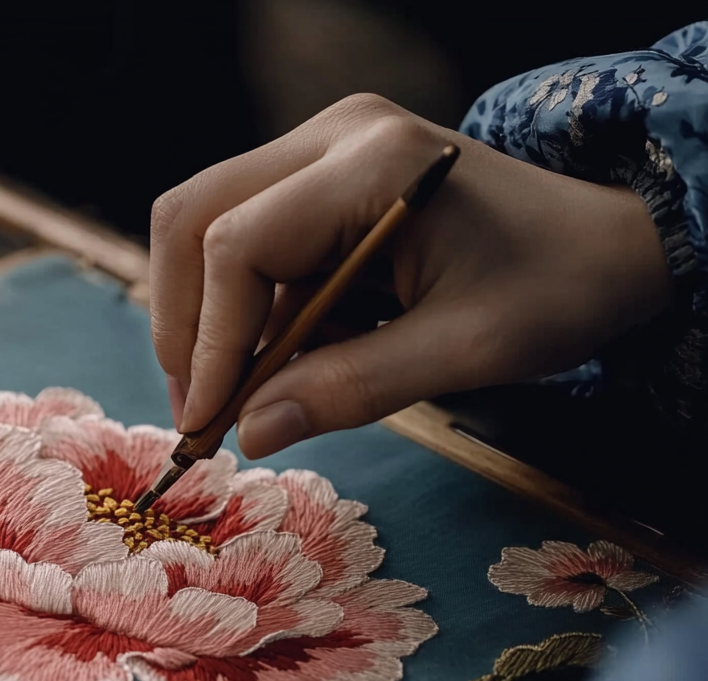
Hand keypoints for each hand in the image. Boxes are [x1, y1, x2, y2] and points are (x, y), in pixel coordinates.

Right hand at [149, 94, 673, 456]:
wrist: (605, 243)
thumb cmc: (554, 287)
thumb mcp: (463, 350)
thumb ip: (351, 389)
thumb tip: (250, 432)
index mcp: (371, 163)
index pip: (238, 245)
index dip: (210, 342)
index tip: (208, 422)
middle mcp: (329, 139)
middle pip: (193, 218)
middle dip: (185, 325)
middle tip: (202, 409)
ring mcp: (320, 156)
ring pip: (208, 233)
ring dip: (211, 325)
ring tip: (244, 398)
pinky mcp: (320, 188)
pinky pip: (250, 253)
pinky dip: (252, 320)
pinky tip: (289, 365)